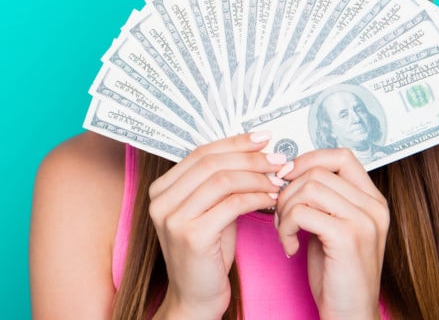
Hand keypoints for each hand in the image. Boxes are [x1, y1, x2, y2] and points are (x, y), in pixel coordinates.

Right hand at [149, 132, 286, 319]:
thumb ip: (218, 184)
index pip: (200, 153)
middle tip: (277, 158)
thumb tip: (253, 151)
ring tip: (278, 179)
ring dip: (256, 177)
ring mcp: (173, 218)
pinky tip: (271, 199)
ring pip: (222, 180)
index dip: (234, 142)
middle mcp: (161, 200)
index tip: (263, 138)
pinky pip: (231, 204)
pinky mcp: (191, 235)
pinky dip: (256, 198)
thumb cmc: (207, 255)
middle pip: (211, 163)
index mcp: (161, 189)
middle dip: (249, 157)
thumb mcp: (208, 211)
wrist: (195, 299)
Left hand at [273, 148, 388, 319]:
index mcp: (373, 200)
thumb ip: (322, 198)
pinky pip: (301, 212)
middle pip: (318, 171)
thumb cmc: (337, 273)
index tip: (288, 177)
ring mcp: (364, 221)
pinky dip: (286, 227)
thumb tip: (288, 169)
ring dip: (284, 210)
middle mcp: (374, 207)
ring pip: (307, 188)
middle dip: (288, 191)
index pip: (342, 156)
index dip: (309, 159)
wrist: (350, 314)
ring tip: (285, 232)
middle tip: (281, 217)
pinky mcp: (348, 237)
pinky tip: (289, 246)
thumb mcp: (332, 226)